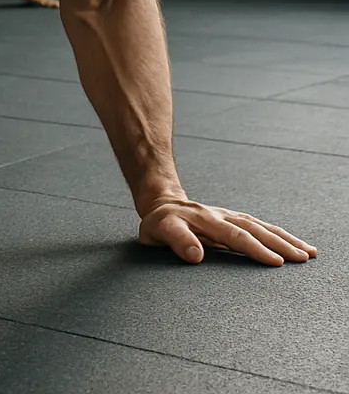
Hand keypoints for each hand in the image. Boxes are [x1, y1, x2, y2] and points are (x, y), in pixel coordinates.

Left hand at [138, 197, 317, 265]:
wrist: (161, 204)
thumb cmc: (159, 223)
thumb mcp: (158, 231)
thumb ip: (176, 241)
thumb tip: (195, 256)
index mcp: (204, 221)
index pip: (234, 236)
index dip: (254, 248)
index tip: (274, 261)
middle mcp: (220, 216)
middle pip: (253, 230)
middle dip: (279, 244)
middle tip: (301, 258)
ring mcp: (228, 216)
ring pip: (260, 226)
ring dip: (284, 239)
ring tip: (307, 252)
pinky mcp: (233, 219)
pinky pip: (258, 226)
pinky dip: (277, 234)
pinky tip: (292, 242)